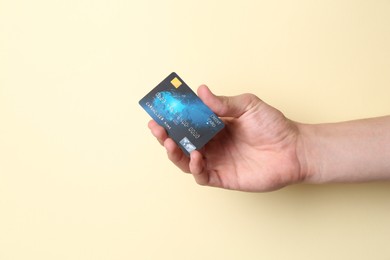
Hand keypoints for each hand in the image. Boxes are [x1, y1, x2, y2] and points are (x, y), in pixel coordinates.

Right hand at [148, 85, 305, 191]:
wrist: (294, 149)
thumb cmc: (274, 126)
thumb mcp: (248, 106)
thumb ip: (223, 102)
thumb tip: (201, 90)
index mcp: (216, 126)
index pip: (188, 122)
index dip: (173, 118)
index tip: (160, 110)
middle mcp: (213, 144)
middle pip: (182, 142)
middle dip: (165, 135)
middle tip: (156, 127)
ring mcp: (217, 161)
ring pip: (186, 159)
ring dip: (174, 151)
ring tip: (168, 141)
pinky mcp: (223, 177)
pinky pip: (202, 175)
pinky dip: (194, 167)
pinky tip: (194, 155)